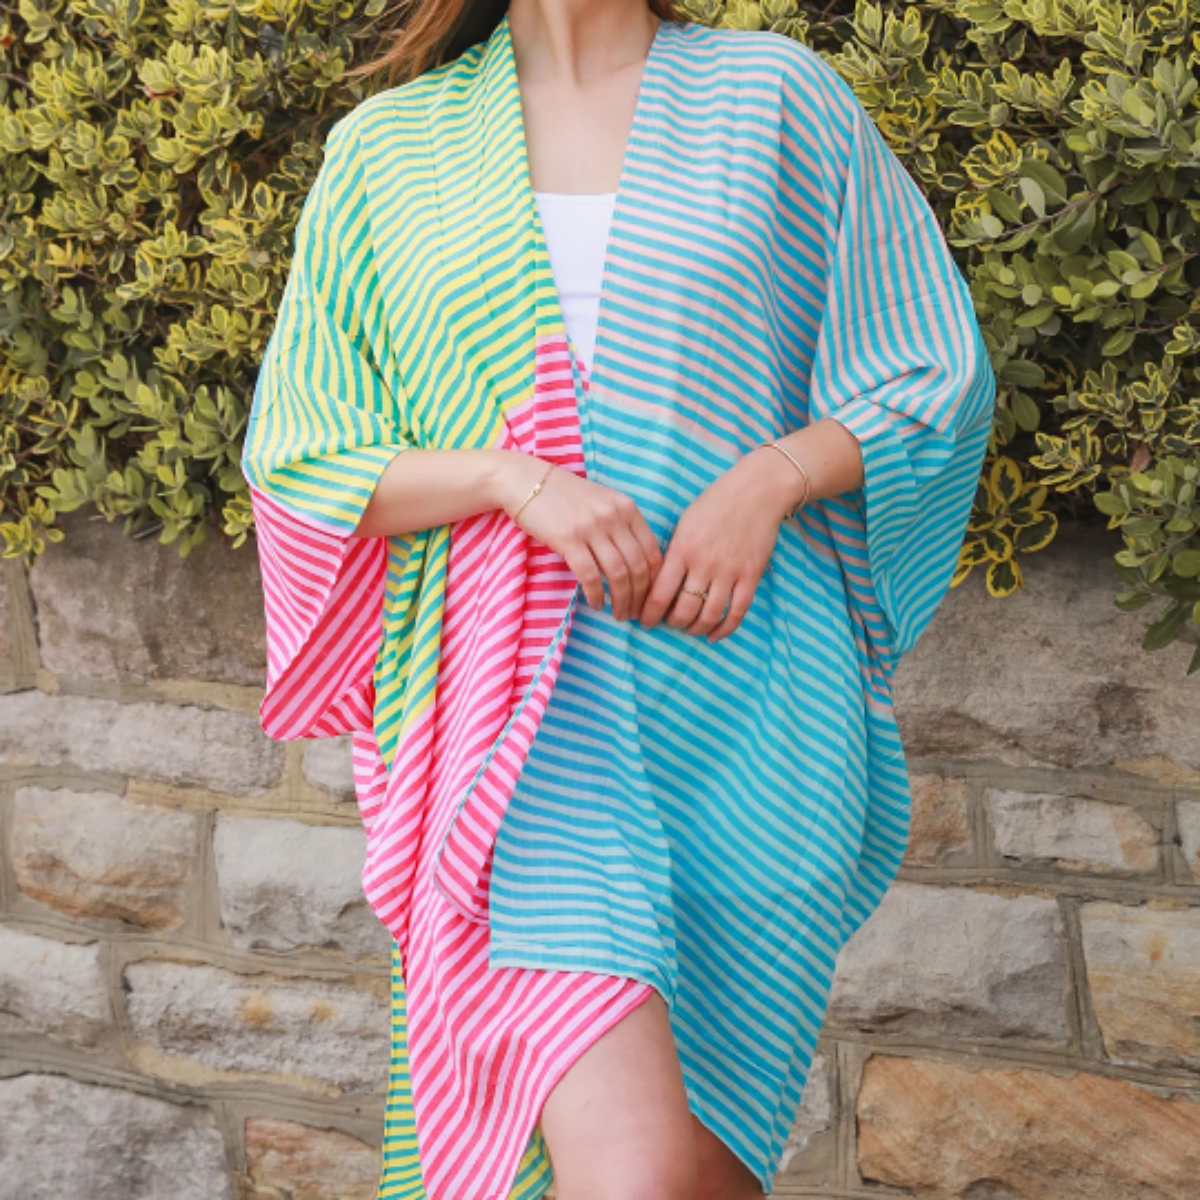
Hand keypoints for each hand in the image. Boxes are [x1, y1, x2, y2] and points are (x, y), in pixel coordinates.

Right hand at [495, 454, 662, 619]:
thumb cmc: (564, 495)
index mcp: (627, 508)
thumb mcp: (602, 502)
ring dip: (622, 600)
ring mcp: (591, 527)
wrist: (525, 481)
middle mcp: (614, 516)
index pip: (652, 551)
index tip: (649, 599)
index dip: (655, 581)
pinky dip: (597, 594)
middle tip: (636, 614)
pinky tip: (596, 604)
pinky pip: (590, 575)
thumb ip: (621, 525)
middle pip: (638, 567)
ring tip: (619, 614)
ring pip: (618, 574)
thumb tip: (638, 564)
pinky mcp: (568, 539)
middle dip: (641, 597)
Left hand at [639, 447, 801, 641]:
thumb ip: (673, 553)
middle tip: (668, 623)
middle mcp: (704, 564)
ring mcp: (729, 572)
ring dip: (695, 629)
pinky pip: (737, 612)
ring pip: (708, 616)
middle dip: (672, 623)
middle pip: (683, 611)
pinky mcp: (751, 576)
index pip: (659, 594)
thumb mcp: (684, 523)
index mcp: (682, 550)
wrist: (757, 491)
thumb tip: (658, 583)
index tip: (644, 621)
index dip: (649, 615)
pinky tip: (713, 635)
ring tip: (690, 628)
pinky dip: (724, 629)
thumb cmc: (715, 503)